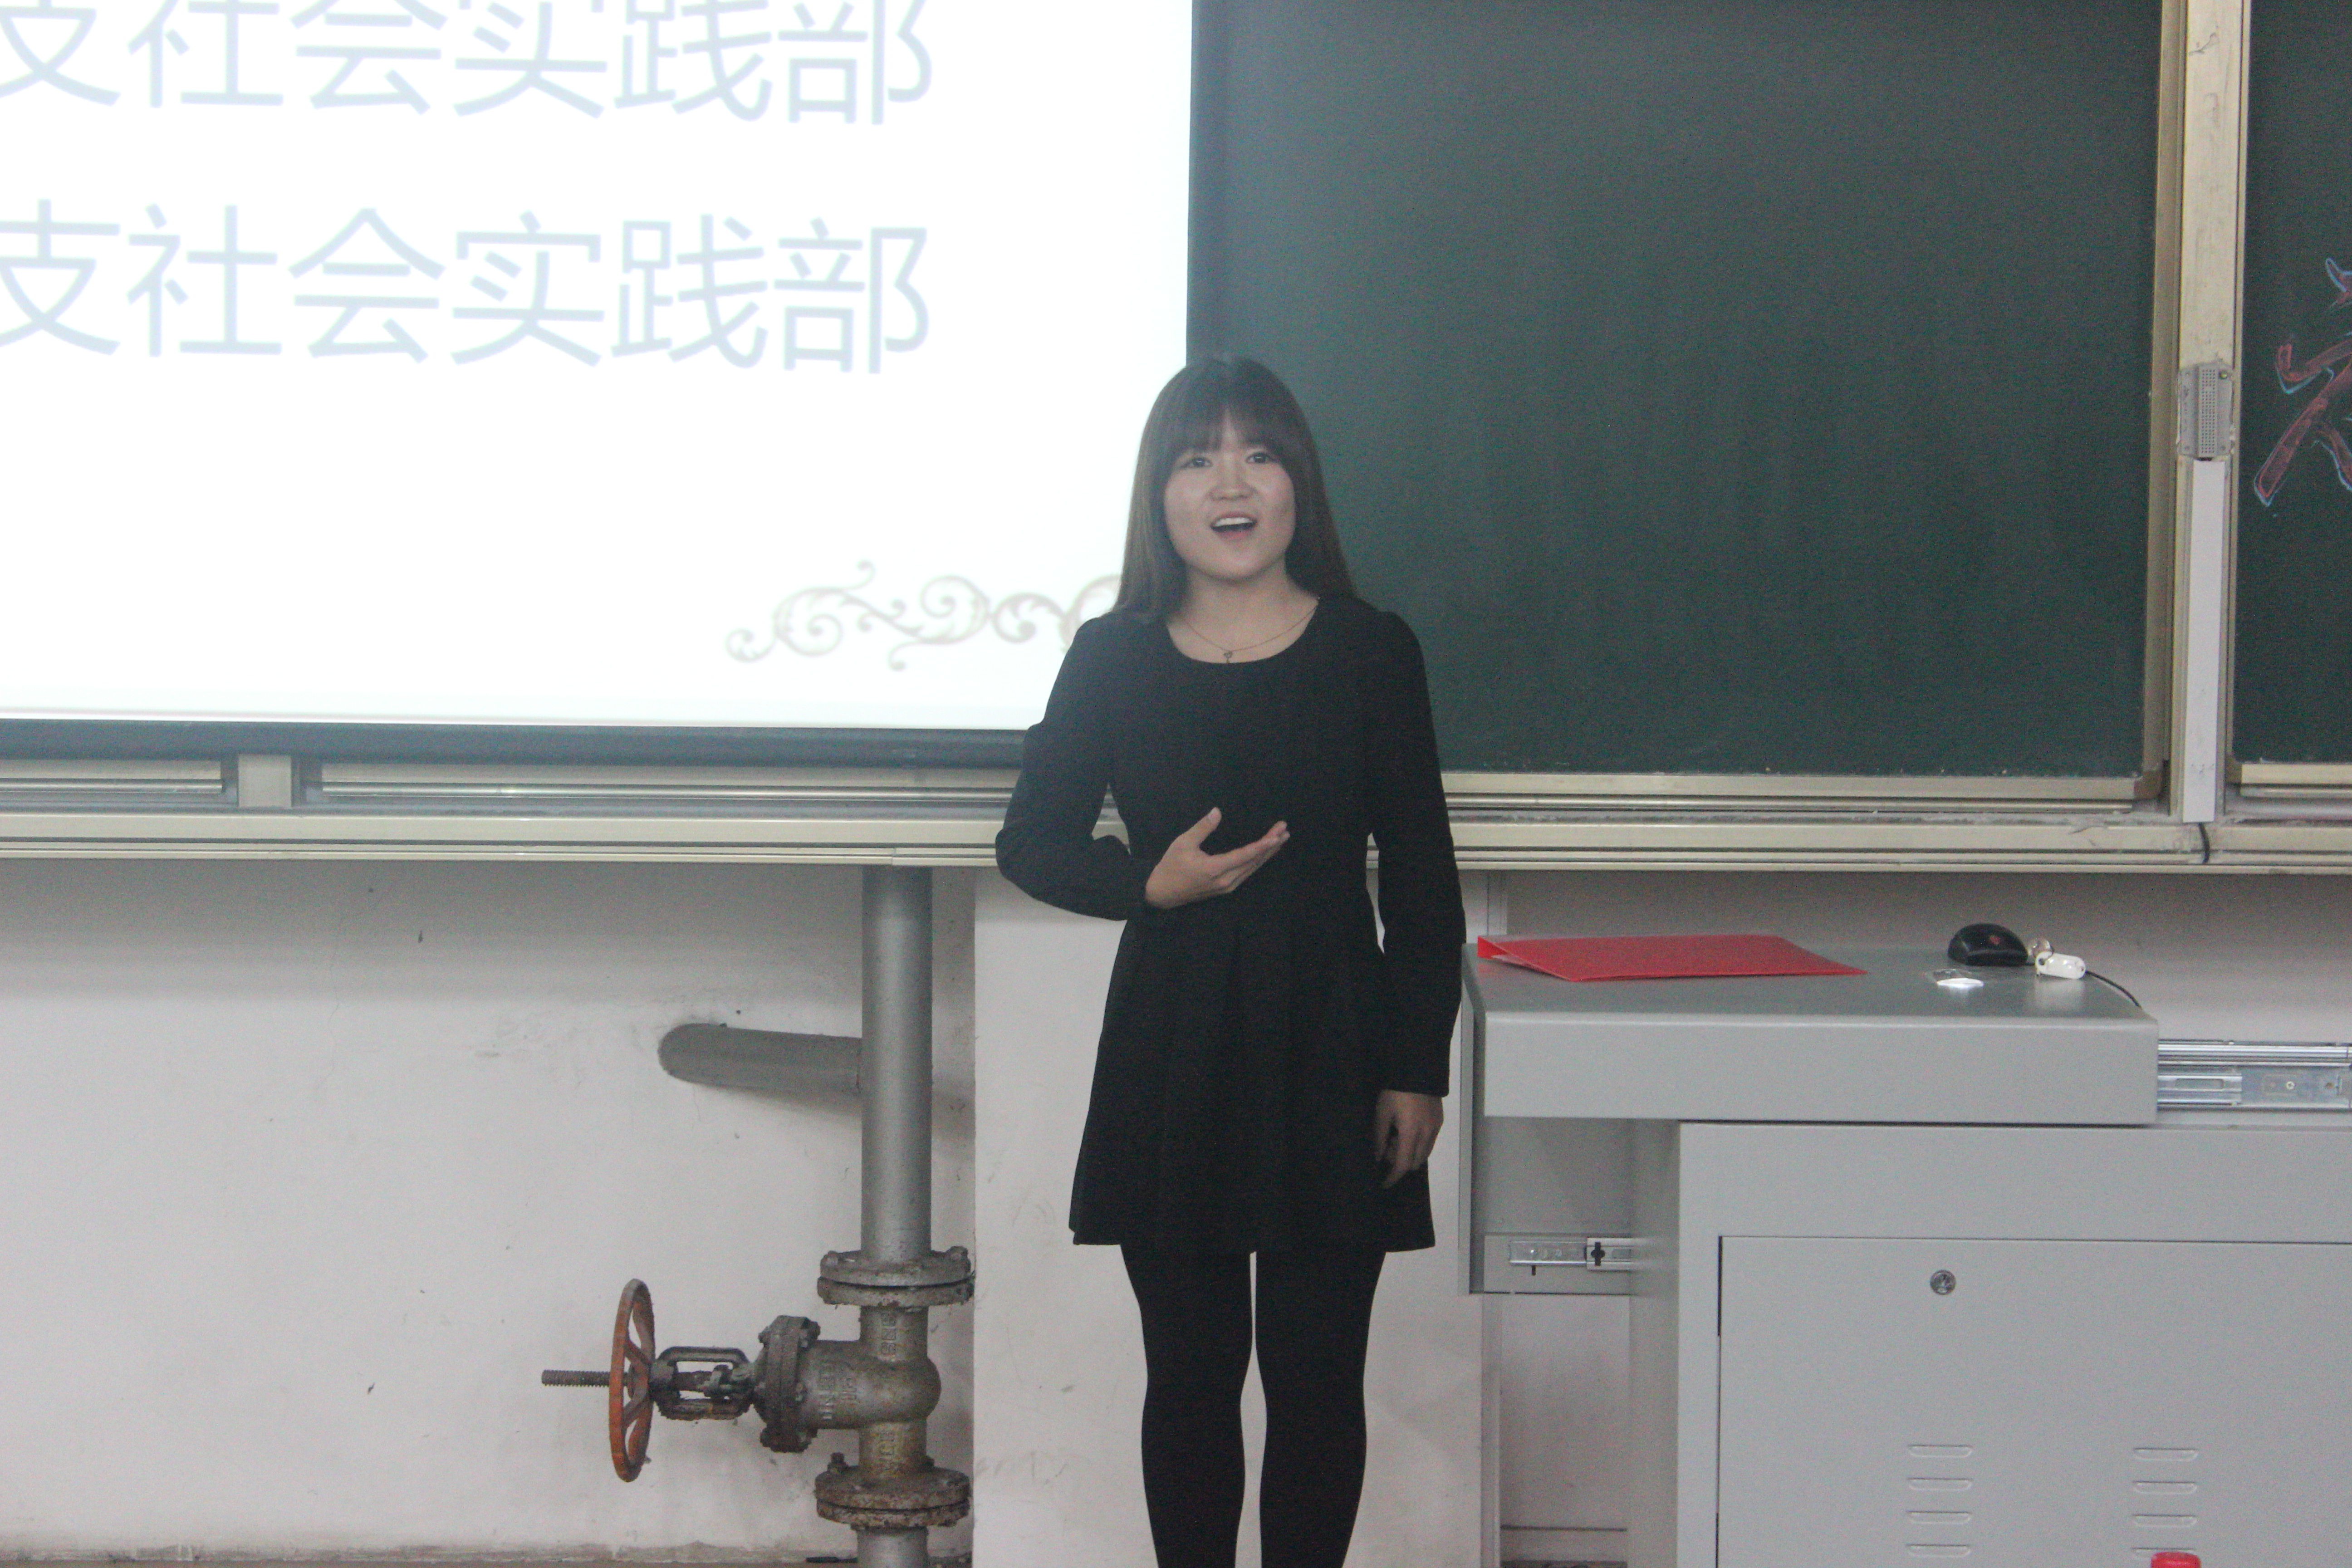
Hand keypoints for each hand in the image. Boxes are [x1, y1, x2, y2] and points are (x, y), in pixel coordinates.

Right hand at [1144, 807, 1287, 909]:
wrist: (1162, 893)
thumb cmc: (1171, 866)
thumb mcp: (1182, 843)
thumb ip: (1202, 828)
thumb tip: (1217, 811)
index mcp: (1214, 869)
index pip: (1244, 856)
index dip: (1262, 845)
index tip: (1277, 835)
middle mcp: (1225, 880)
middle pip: (1253, 861)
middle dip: (1271, 845)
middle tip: (1284, 829)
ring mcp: (1227, 886)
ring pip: (1252, 868)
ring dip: (1267, 853)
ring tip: (1281, 838)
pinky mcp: (1226, 888)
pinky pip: (1247, 873)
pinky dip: (1258, 861)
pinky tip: (1266, 853)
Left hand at [1374, 1090, 1443, 1187]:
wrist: (1416, 1069)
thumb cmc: (1394, 1091)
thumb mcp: (1382, 1113)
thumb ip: (1379, 1138)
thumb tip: (1378, 1158)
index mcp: (1411, 1133)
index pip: (1403, 1165)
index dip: (1393, 1177)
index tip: (1384, 1183)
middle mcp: (1427, 1133)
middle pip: (1415, 1162)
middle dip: (1400, 1161)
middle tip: (1387, 1145)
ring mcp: (1436, 1127)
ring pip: (1424, 1153)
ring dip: (1410, 1152)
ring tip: (1397, 1134)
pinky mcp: (1439, 1120)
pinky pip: (1429, 1141)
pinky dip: (1418, 1143)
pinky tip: (1407, 1128)